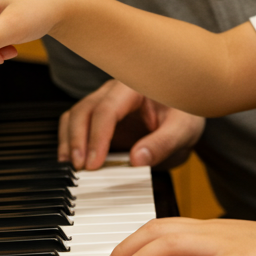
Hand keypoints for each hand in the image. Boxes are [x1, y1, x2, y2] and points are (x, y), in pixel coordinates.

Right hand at [59, 80, 204, 169]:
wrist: (185, 117)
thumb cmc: (186, 115)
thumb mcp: (184, 129)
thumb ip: (163, 143)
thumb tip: (138, 159)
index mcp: (136, 87)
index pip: (108, 108)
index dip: (97, 137)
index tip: (94, 163)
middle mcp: (115, 92)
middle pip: (85, 110)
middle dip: (78, 140)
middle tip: (80, 168)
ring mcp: (104, 103)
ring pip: (75, 116)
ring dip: (69, 141)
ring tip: (72, 167)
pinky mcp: (99, 119)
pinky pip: (76, 125)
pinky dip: (70, 142)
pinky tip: (72, 162)